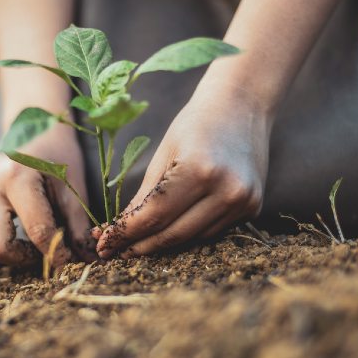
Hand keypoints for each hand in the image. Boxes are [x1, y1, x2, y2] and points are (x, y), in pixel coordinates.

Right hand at [0, 125, 92, 267]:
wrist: (35, 129)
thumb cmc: (57, 159)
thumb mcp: (73, 188)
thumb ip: (77, 225)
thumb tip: (87, 261)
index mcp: (17, 178)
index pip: (37, 232)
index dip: (57, 255)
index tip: (68, 262)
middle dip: (20, 260)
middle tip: (37, 255)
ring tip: (12, 252)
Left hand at [93, 88, 270, 258]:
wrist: (242, 105)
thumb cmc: (195, 125)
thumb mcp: (163, 155)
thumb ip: (143, 197)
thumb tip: (118, 232)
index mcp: (199, 170)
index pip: (154, 216)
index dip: (125, 235)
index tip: (103, 245)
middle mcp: (226, 190)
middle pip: (173, 235)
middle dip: (140, 246)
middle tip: (114, 252)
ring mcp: (244, 201)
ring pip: (193, 238)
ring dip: (163, 243)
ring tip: (138, 243)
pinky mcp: (254, 206)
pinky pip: (212, 231)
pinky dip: (189, 232)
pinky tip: (171, 229)